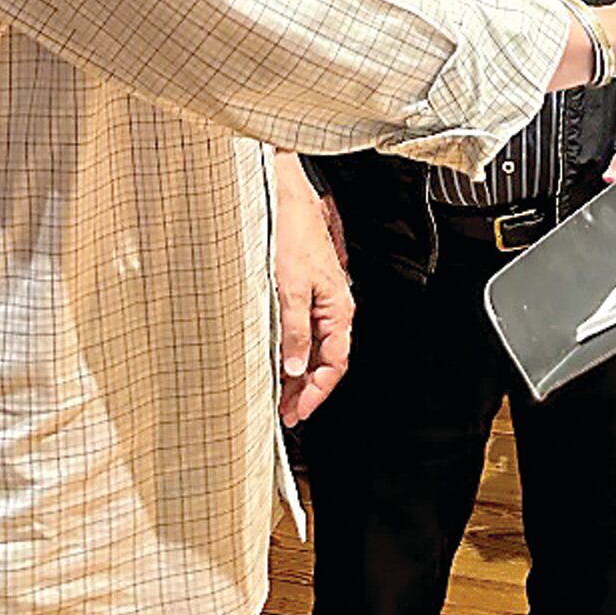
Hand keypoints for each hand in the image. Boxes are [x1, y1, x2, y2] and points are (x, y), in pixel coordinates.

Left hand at [274, 154, 353, 426]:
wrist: (285, 201)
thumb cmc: (292, 236)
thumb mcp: (290, 288)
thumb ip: (294, 331)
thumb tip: (295, 369)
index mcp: (339, 309)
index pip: (334, 363)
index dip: (317, 392)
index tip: (299, 412)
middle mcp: (334, 308)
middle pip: (324, 360)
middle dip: (306, 389)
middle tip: (285, 414)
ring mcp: (320, 301)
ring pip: (313, 348)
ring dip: (297, 373)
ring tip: (279, 396)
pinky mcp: (305, 293)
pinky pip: (303, 332)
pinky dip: (291, 352)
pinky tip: (276, 362)